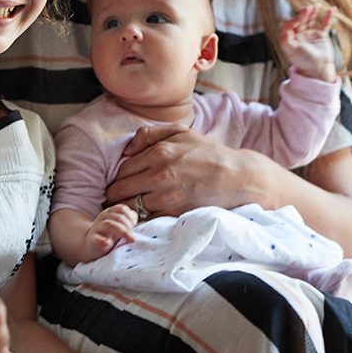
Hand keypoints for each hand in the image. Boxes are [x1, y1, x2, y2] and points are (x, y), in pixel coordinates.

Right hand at [83, 204, 138, 261]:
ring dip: (122, 232)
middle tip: (132, 235)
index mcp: (110, 212)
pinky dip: (102, 240)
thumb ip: (127, 220)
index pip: (121, 208)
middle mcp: (103, 217)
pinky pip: (96, 238)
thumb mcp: (119, 225)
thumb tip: (135, 220)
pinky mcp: (92, 239)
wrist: (91, 245)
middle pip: (118, 217)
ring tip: (130, 239)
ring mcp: (97, 228)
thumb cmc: (109, 234)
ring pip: (109, 224)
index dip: (130, 216)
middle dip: (128, 226)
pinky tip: (107, 243)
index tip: (134, 225)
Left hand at [106, 126, 266, 217]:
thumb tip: (127, 149)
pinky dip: (140, 220)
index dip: (117, 179)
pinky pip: (146, 219)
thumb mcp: (181, 132)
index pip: (122, 170)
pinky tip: (141, 218)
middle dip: (114, 196)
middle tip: (114, 201)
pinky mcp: (174, 213)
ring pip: (129, 207)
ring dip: (124, 210)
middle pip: (119, 190)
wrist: (237, 178)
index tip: (119, 185)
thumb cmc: (209, 154)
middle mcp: (158, 174)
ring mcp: (165, 195)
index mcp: (158, 152)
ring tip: (125, 211)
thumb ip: (150, 134)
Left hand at [278, 5, 336, 81]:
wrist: (318, 70)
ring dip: (313, 12)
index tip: (297, 21)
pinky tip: (332, 9)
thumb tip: (285, 29)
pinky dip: (328, 17)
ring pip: (311, 20)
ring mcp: (311, 34)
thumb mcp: (291, 51)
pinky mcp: (322, 35)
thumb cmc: (303, 62)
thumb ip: (286, 40)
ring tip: (316, 6)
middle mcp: (300, 34)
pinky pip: (325, 24)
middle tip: (308, 8)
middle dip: (303, 14)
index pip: (289, 25)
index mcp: (290, 38)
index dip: (293, 21)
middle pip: (301, 20)